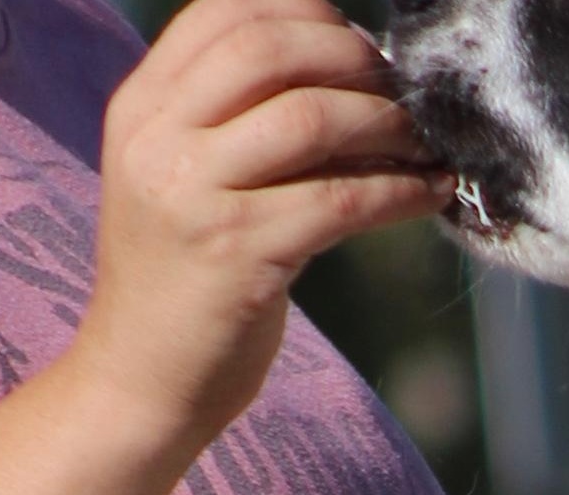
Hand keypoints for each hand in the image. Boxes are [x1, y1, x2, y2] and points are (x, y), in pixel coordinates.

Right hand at [71, 0, 452, 458]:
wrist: (139, 383)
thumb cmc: (179, 284)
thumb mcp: (180, 179)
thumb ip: (228, 122)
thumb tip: (339, 75)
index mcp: (140, 106)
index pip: (223, 11)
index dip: (303, 12)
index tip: (354, 42)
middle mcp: (158, 137)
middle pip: (270, 48)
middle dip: (352, 59)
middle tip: (400, 92)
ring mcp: (195, 195)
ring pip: (310, 119)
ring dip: (385, 124)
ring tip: (424, 143)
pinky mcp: (241, 256)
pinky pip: (340, 201)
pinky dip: (399, 192)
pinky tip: (429, 194)